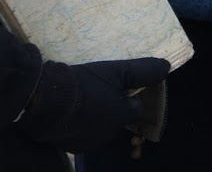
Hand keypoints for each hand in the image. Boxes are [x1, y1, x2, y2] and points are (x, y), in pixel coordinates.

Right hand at [16, 56, 170, 152]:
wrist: (44, 100)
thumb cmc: (84, 84)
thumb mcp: (116, 70)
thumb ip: (143, 70)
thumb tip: (167, 66)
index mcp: (122, 116)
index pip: (135, 107)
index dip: (129, 94)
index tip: (117, 84)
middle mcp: (108, 134)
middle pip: (116, 117)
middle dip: (110, 105)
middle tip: (96, 88)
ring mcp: (88, 143)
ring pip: (98, 126)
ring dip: (94, 115)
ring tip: (80, 97)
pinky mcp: (70, 146)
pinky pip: (79, 133)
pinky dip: (77, 124)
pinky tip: (68, 109)